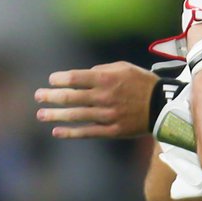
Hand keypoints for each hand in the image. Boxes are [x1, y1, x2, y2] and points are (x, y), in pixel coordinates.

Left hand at [35, 63, 156, 138]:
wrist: (163, 106)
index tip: (51, 80)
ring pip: (75, 115)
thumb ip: (102, 69)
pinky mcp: (112, 130)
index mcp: (107, 78)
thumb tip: (82, 75)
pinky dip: (71, 133)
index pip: (75, 78)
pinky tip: (57, 132)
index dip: (59, 79)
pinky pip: (87, 132)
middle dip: (50, 96)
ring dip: (55, 115)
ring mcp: (107, 115)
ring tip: (40, 115)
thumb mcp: (125, 67)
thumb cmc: (142, 83)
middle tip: (38, 96)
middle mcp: (104, 96)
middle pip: (70, 96)